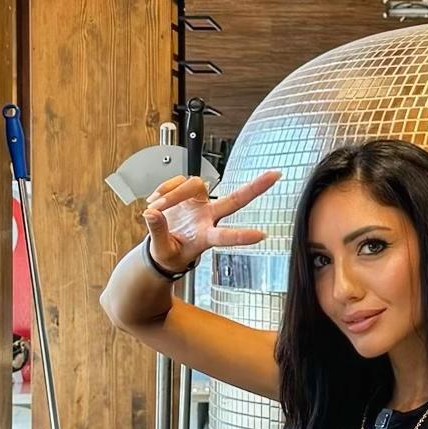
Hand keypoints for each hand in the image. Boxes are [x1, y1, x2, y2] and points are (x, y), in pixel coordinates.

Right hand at [142, 169, 280, 274]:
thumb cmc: (169, 253)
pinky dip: (164, 189)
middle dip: (255, 188)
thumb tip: (151, 214)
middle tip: (276, 175)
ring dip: (172, 193)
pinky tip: (155, 201)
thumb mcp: (162, 251)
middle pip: (235, 200)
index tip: (262, 235)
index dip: (242, 236)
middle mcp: (209, 218)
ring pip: (194, 184)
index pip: (225, 236)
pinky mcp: (189, 194)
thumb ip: (158, 232)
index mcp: (205, 237)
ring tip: (155, 208)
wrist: (163, 246)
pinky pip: (179, 181)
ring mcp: (201, 204)